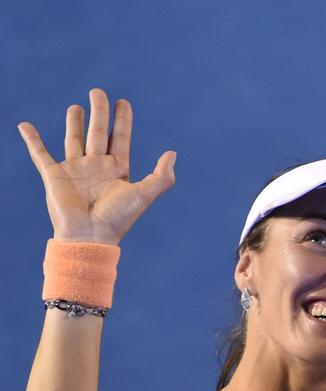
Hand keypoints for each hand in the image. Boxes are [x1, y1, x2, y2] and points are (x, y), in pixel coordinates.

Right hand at [17, 88, 174, 243]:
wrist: (89, 235)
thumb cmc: (117, 218)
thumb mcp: (144, 195)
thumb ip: (162, 176)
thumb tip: (172, 153)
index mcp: (117, 170)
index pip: (120, 138)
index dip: (122, 120)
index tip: (123, 102)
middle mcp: (96, 167)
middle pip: (97, 132)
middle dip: (99, 112)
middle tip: (98, 92)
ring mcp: (75, 170)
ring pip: (74, 139)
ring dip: (74, 122)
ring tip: (76, 107)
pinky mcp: (54, 174)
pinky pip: (40, 153)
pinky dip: (32, 139)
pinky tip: (25, 125)